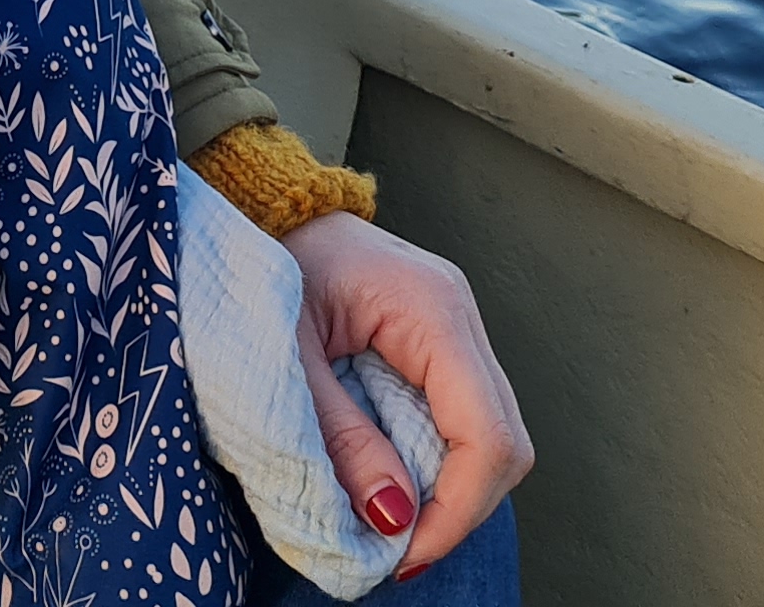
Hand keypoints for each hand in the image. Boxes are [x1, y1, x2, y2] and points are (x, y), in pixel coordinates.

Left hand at [282, 206, 532, 577]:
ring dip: (449, 491)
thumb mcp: (285, 357)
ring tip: (388, 520)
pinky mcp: (441, 343)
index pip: (487, 433)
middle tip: (394, 550)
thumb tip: (393, 518)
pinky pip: (464, 419)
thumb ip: (340, 436)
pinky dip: (436, 463)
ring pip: (493, 436)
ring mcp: (457, 328)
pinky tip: (391, 479)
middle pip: (505, 442)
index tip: (403, 554)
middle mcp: (460, 314)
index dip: (457, 509)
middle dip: (457, 509)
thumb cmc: (259, 265)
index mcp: (430, 307)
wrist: (261, 209)